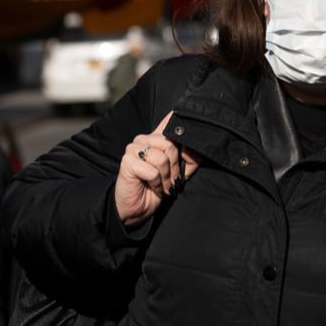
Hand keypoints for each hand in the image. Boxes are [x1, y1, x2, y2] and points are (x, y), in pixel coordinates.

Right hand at [115, 111, 199, 226]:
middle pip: (169, 144)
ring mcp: (133, 149)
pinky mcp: (127, 161)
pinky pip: (152, 171)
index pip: (168, 121)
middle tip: (172, 180)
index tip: (187, 115)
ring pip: (161, 158)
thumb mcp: (176, 173)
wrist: (137, 210)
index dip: (178, 118)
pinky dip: (156, 184)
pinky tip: (152, 187)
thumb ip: (186, 158)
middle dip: (175, 167)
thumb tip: (197, 149)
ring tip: (162, 185)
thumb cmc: (156, 190)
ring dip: (166, 178)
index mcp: (155, 139)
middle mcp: (143, 140)